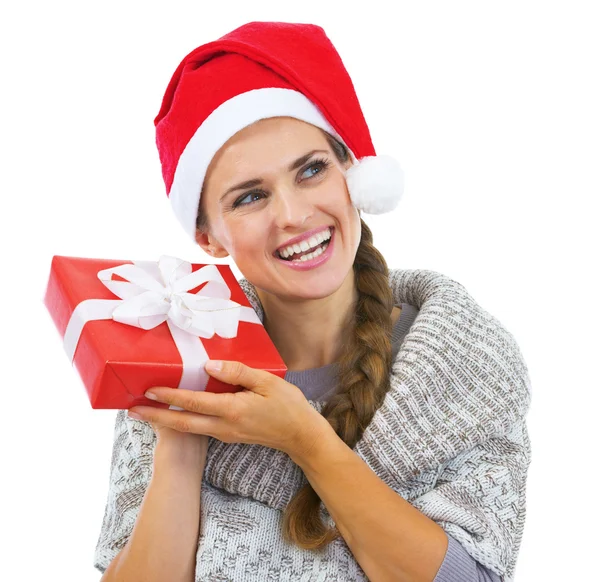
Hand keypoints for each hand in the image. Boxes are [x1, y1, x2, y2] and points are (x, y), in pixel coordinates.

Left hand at [127, 360, 329, 458]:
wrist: (300, 436)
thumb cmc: (288, 406)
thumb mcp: (267, 382)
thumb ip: (238, 373)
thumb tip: (210, 365)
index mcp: (233, 410)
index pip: (194, 402)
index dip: (170, 396)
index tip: (148, 390)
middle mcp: (224, 426)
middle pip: (182, 423)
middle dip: (155, 416)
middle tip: (131, 409)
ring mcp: (225, 434)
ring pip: (189, 428)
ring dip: (166, 420)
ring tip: (147, 410)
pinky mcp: (229, 436)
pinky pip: (200, 428)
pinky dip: (183, 421)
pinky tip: (177, 412)